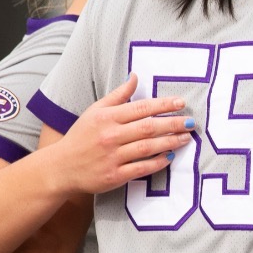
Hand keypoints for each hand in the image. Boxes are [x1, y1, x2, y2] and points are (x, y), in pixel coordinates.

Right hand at [44, 75, 192, 194]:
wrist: (61, 167)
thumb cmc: (80, 137)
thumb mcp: (95, 111)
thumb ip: (117, 96)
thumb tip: (135, 77)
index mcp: (107, 117)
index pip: (141, 107)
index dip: (163, 105)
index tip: (181, 103)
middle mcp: (110, 135)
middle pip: (148, 127)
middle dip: (173, 123)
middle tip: (191, 122)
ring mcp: (112, 156)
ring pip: (147, 147)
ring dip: (169, 142)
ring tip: (186, 138)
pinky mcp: (114, 175)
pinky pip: (141, 168)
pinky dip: (157, 162)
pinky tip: (169, 156)